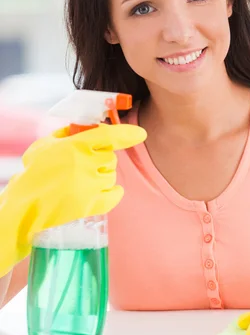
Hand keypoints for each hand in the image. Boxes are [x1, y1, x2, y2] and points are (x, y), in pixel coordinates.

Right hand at [0, 123, 146, 275]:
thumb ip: (67, 134)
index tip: (140, 134)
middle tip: (85, 165)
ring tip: (84, 181)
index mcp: (73, 146)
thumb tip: (87, 127)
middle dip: (102, 159)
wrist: (24, 208)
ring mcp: (89, 186)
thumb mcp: (45, 145)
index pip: (108, 135)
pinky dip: (114, 192)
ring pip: (112, 175)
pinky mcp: (91, 206)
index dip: (126, 133)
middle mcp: (84, 165)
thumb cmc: (33, 174)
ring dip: (103, 175)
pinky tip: (106, 190)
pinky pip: (115, 195)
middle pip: (111, 157)